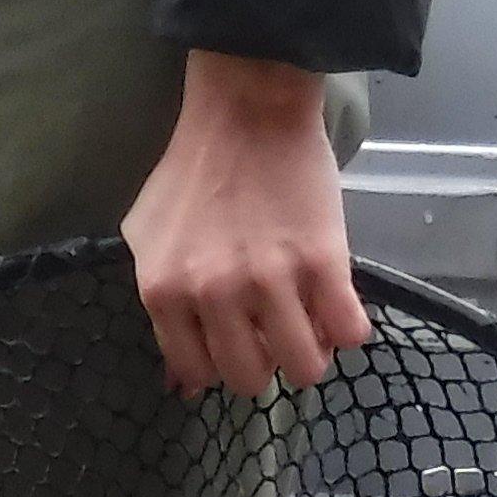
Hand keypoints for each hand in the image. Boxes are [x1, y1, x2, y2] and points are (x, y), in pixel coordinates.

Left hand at [123, 50, 370, 397]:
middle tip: (274, 335)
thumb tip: (181, 383)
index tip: (237, 345)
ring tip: (311, 326)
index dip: (221, 365)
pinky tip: (337, 306)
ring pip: (305, 367)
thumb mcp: (147, 239)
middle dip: (266, 364)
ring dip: (312, 354)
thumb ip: (163, 307)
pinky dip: (348, 330)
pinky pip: (349, 331)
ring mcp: (270, 282)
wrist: (245, 112)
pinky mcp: (323, 263)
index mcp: (164, 292)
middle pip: (250, 378)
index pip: (198, 371)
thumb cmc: (192, 171)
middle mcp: (213, 295)